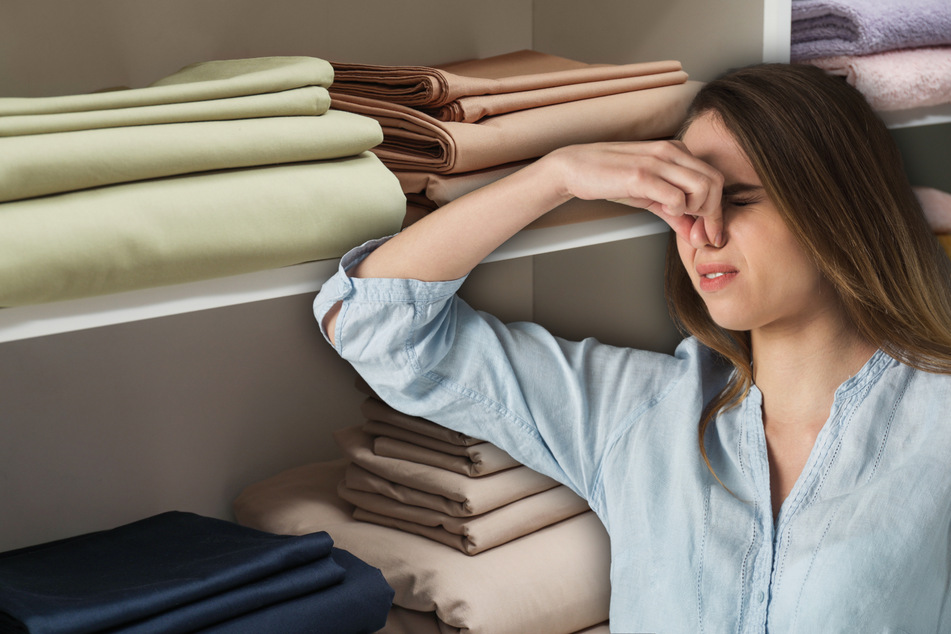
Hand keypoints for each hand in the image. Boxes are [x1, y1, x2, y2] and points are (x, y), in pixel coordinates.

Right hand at [544, 141, 723, 246]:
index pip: (714, 178)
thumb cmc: (610, 178)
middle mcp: (671, 151)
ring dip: (696, 211)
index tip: (710, 233)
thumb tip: (694, 233)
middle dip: (711, 212)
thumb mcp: (648, 196)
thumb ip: (673, 213)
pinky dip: (676, 211)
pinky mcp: (641, 175)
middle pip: (715, 182)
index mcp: (676, 151)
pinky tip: (663, 211)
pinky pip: (677, 197)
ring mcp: (657, 161)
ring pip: (703, 187)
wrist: (575, 167)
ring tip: (678, 218)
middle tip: (697, 230)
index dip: (717, 210)